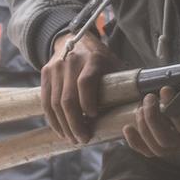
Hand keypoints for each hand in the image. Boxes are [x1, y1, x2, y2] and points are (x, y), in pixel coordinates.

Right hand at [41, 28, 116, 144]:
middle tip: (83, 139)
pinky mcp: (46, 73)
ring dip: (64, 126)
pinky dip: (53, 119)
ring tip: (73, 139)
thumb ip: (119, 85)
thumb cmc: (101, 60)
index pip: (85, 83)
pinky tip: (62, 130)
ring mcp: (56, 67)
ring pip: (55, 103)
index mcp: (93, 59)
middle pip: (68, 99)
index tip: (94, 117)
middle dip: (75, 123)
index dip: (88, 103)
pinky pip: (46, 102)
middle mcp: (71, 61)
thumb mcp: (113, 66)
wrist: (76, 39)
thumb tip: (133, 113)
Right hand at [122, 88, 179, 162]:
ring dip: (154, 120)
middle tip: (144, 102)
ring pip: (167, 142)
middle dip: (144, 124)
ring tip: (154, 98)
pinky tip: (169, 94)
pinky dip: (176, 111)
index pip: (152, 149)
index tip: (125, 126)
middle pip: (157, 146)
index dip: (136, 142)